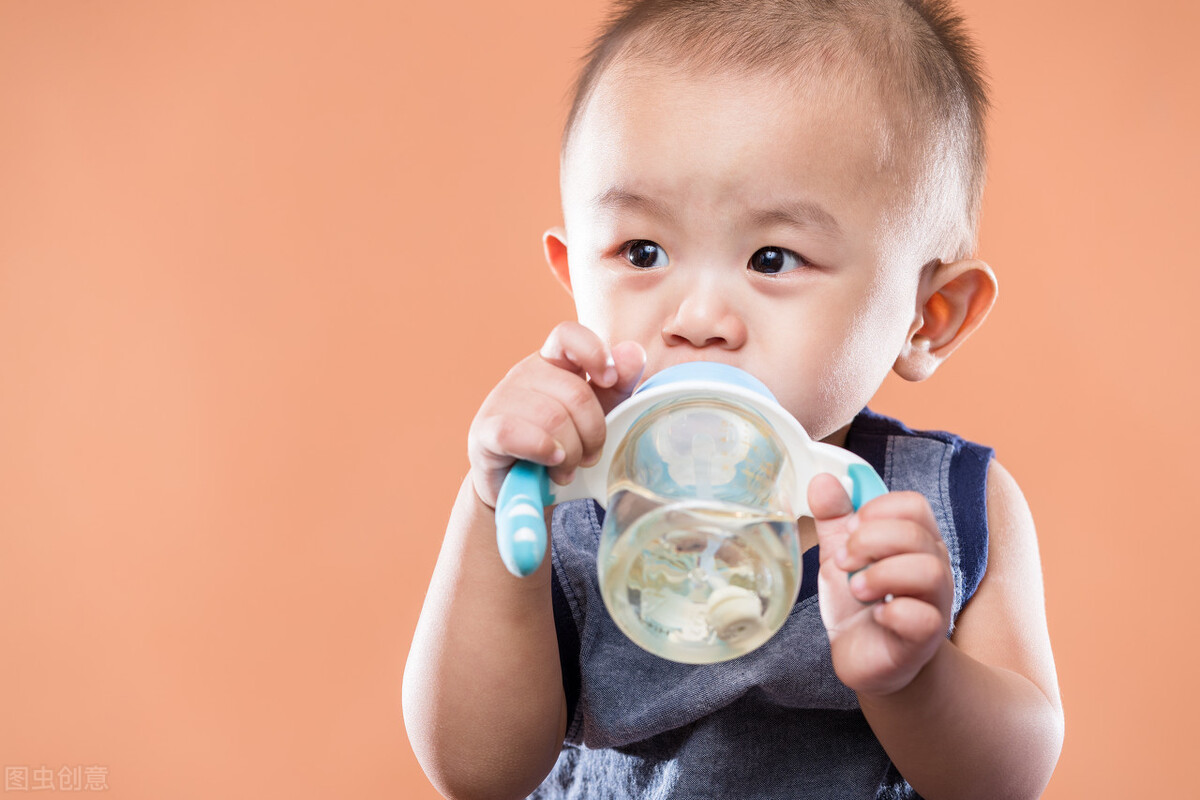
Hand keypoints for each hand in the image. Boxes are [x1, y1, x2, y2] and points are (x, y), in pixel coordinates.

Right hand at [467, 321, 645, 508]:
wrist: (518, 488)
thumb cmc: (560, 445)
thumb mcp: (596, 416)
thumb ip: (617, 386)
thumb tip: (634, 352)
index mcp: (554, 363)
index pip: (569, 335)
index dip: (594, 351)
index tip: (609, 379)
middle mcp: (525, 373)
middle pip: (575, 392)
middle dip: (593, 433)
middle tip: (589, 457)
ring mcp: (502, 399)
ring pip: (553, 418)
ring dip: (570, 453)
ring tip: (567, 469)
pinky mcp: (485, 430)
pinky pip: (517, 433)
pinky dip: (543, 451)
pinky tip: (550, 463)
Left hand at [808, 473, 953, 697]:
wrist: (868, 659)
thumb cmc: (860, 604)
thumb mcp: (841, 554)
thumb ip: (834, 518)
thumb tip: (823, 480)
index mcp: (915, 541)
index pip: (913, 505)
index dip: (876, 510)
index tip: (849, 530)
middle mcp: (933, 567)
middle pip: (915, 533)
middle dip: (869, 541)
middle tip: (843, 562)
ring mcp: (934, 604)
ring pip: (928, 571)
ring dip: (881, 574)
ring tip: (857, 589)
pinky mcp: (924, 638)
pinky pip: (924, 617)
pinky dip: (894, 611)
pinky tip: (876, 615)